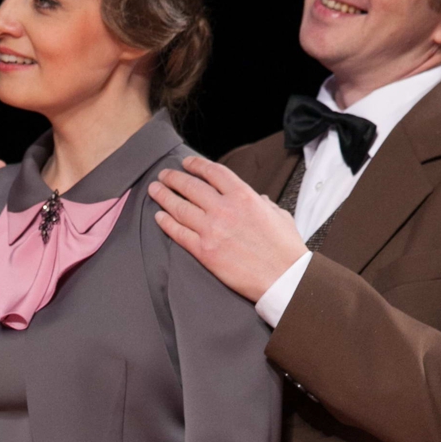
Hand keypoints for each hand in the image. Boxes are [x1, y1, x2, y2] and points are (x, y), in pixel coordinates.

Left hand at [147, 156, 307, 302]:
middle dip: (174, 178)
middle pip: (191, 187)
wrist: (284, 278)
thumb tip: (258, 199)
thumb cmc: (286, 249)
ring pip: (180, 207)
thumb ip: (264, 203)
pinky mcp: (204, 251)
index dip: (196, 165)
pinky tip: (159, 217)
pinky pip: (179, 233)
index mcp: (244, 196)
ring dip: (164, 197)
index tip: (186, 163)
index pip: (213, 172)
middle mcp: (224, 209)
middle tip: (163, 175)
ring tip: (154, 190)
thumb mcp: (279, 215)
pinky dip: (166, 223)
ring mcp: (212, 230)